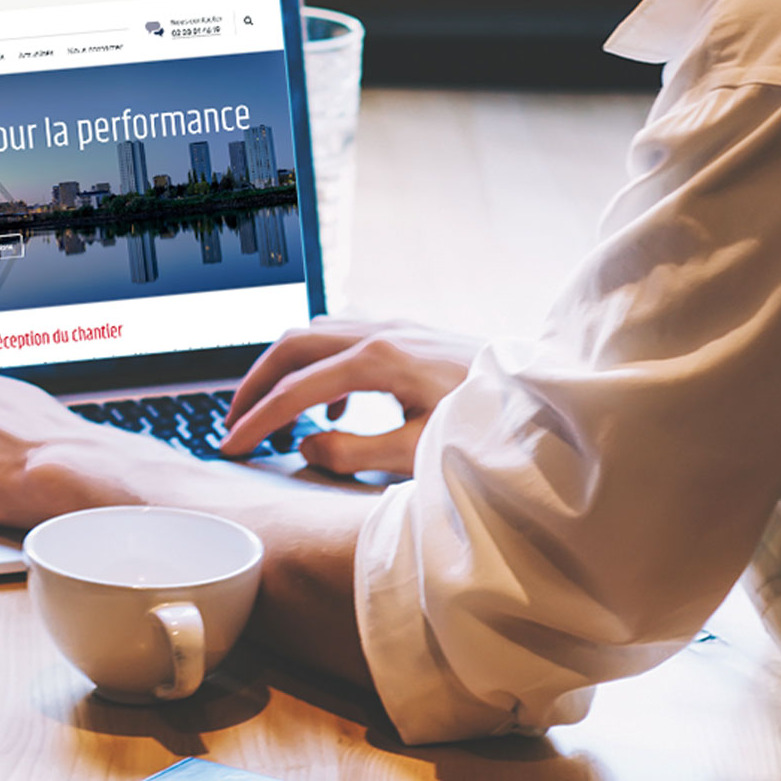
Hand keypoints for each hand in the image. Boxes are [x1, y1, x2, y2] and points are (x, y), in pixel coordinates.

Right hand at [219, 318, 480, 474]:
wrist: (550, 398)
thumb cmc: (491, 426)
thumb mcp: (420, 453)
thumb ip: (354, 452)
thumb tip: (306, 445)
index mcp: (379, 361)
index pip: (295, 391)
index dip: (257, 421)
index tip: (230, 448)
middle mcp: (381, 333)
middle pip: (290, 345)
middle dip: (255, 384)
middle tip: (234, 422)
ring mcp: (395, 328)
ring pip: (314, 335)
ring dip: (285, 371)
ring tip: (272, 414)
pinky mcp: (409, 334)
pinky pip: (344, 339)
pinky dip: (320, 368)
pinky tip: (332, 408)